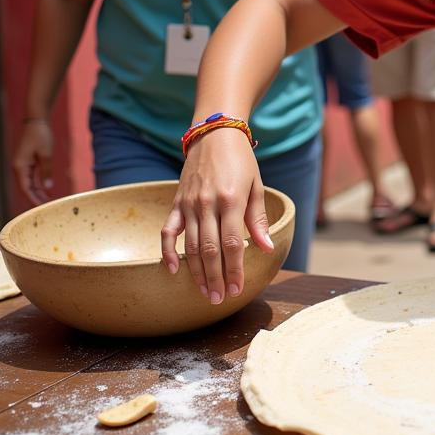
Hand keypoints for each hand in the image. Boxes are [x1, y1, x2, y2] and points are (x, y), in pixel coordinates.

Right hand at [11, 120, 53, 204]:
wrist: (37, 121)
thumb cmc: (41, 135)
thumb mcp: (46, 154)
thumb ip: (46, 171)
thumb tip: (48, 187)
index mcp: (20, 167)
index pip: (25, 188)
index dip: (33, 199)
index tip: (41, 208)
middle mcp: (19, 167)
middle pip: (26, 188)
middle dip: (35, 198)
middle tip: (46, 209)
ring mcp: (23, 165)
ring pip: (29, 183)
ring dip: (37, 192)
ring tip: (47, 203)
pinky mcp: (29, 162)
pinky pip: (33, 177)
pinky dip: (38, 184)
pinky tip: (45, 191)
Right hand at [160, 128, 272, 303]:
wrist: (215, 135)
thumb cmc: (242, 162)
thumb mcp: (256, 186)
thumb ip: (258, 219)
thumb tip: (266, 247)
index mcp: (232, 200)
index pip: (232, 243)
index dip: (235, 269)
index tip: (237, 288)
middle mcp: (208, 203)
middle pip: (210, 250)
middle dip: (215, 278)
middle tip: (219, 299)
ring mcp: (189, 204)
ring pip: (191, 245)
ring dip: (197, 272)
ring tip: (205, 292)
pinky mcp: (177, 202)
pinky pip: (168, 231)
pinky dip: (168, 251)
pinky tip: (173, 270)